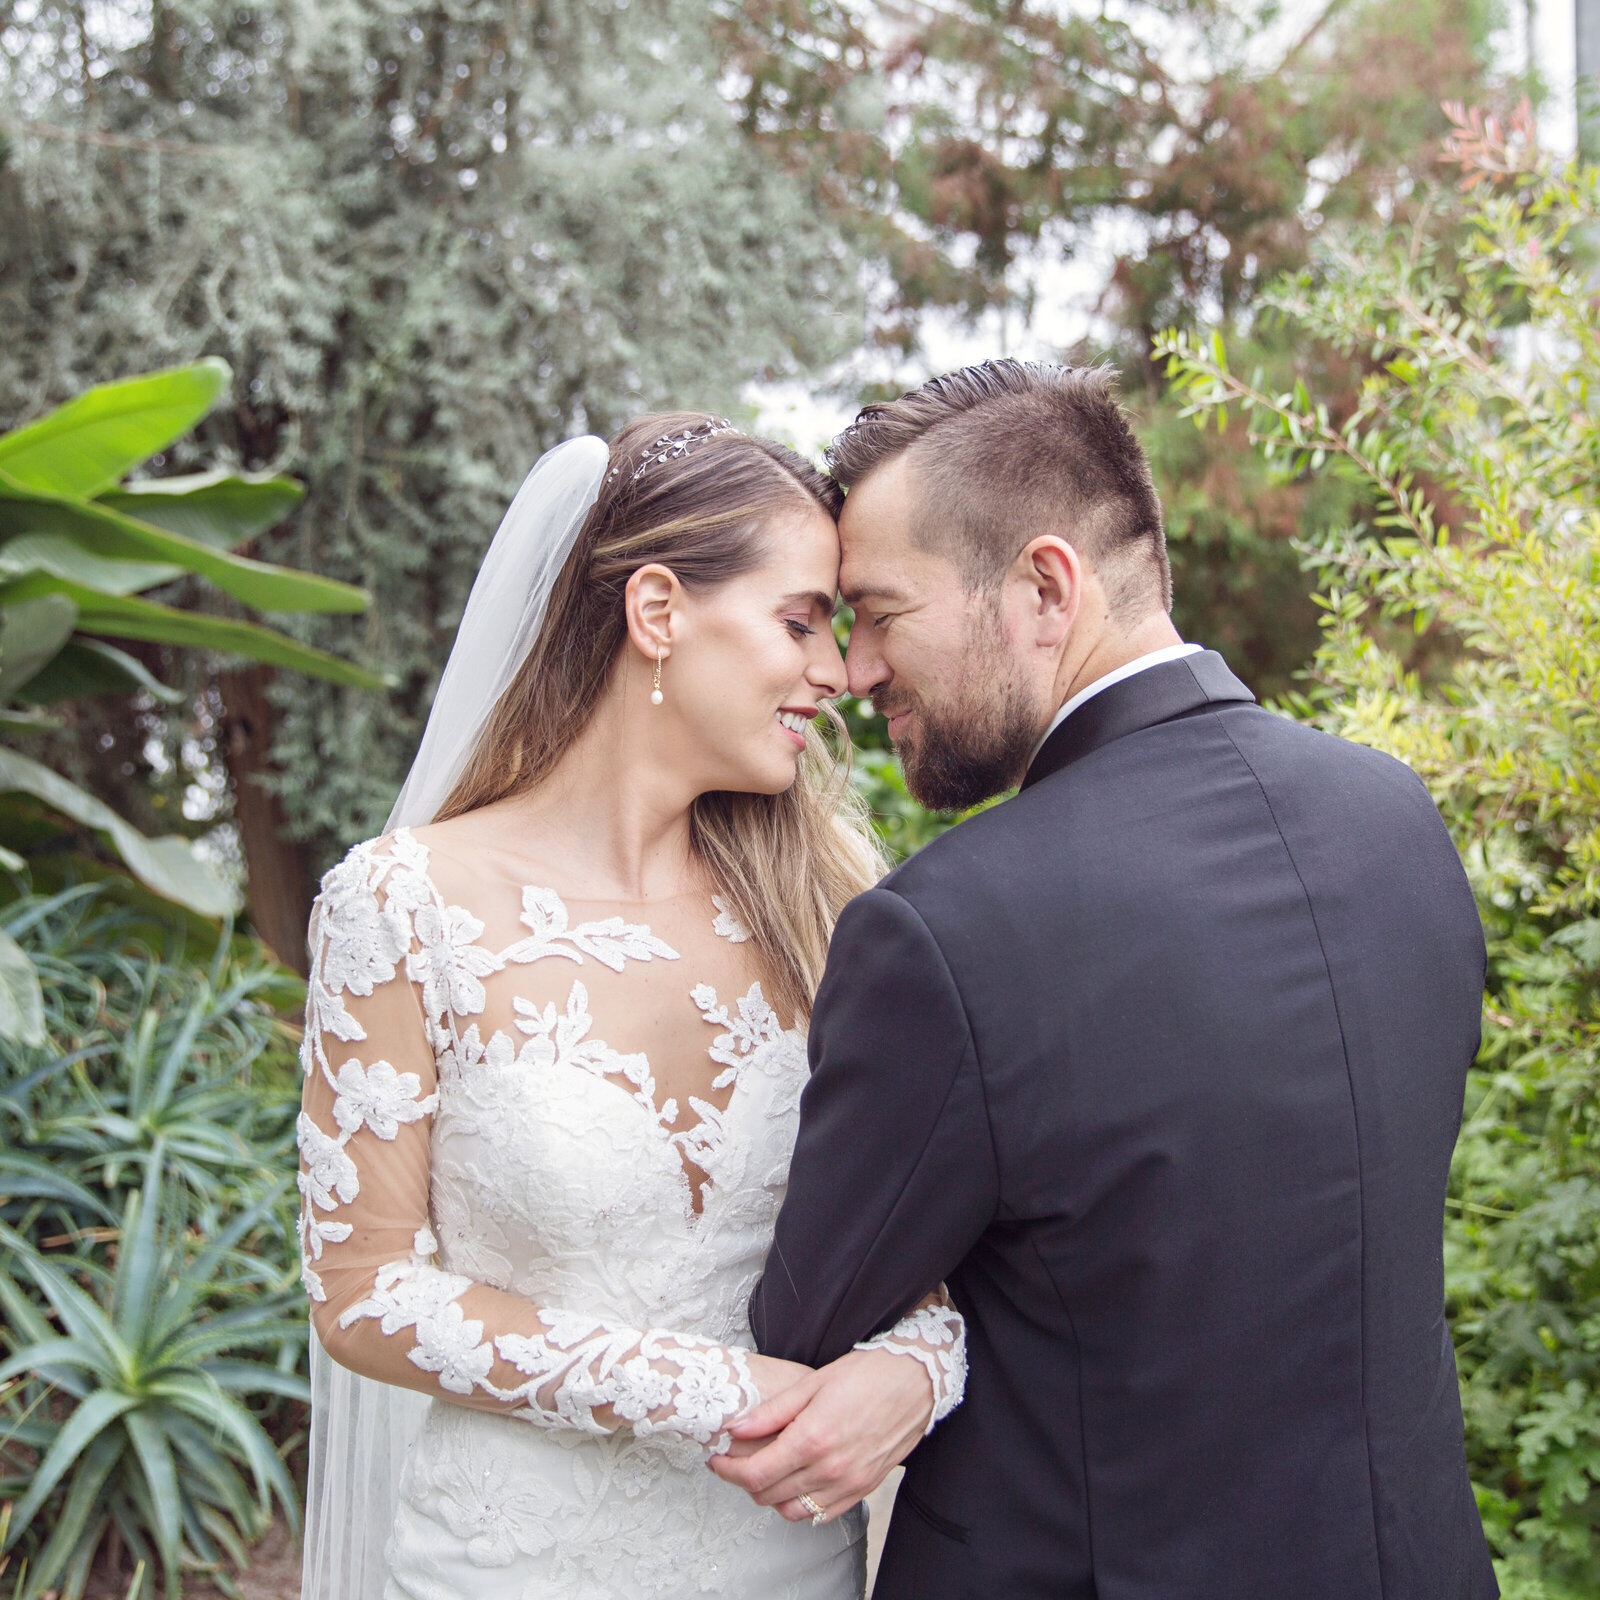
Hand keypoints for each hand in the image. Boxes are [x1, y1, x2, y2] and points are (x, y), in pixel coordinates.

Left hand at [708, 1347, 932, 1522]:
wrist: (914, 1382)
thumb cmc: (866, 1374)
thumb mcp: (812, 1384)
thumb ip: (772, 1412)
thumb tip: (737, 1429)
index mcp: (812, 1438)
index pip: (754, 1473)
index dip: (727, 1470)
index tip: (716, 1459)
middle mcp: (829, 1469)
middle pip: (768, 1495)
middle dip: (744, 1481)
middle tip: (737, 1461)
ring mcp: (847, 1484)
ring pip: (792, 1512)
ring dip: (771, 1497)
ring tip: (766, 1471)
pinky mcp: (862, 1490)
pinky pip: (820, 1515)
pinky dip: (801, 1506)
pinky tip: (796, 1482)